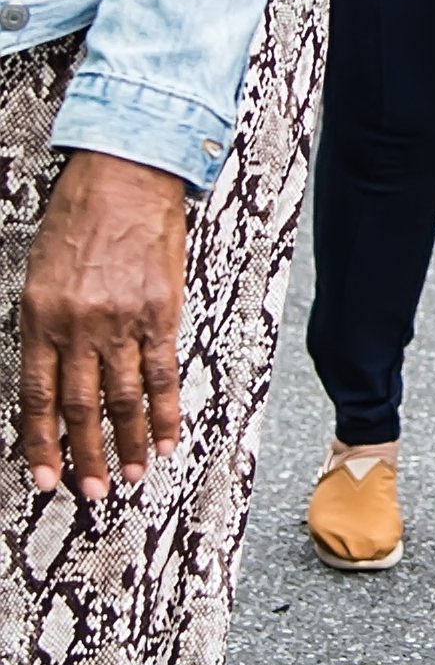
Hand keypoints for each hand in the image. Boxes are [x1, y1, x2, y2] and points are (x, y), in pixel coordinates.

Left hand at [19, 151, 186, 497]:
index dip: (42, 442)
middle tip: (90, 490)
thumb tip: (50, 377)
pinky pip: (162, 374)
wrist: (127, 173)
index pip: (38, 397)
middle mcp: (79, 326)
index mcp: (41, 317)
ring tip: (131, 475)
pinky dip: (166, 412)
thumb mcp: (41, 272)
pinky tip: (166, 437)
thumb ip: (45, 326)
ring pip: (123, 400)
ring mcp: (122, 322)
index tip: (45, 476)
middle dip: (84, 457)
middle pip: (81, 408)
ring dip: (127, 445)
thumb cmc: (80, 214)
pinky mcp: (160, 313)